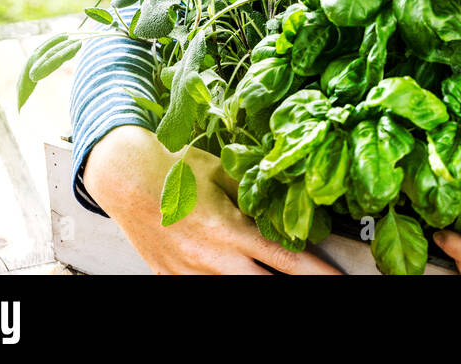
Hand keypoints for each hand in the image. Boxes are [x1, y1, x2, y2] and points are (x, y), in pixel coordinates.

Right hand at [82, 125, 340, 274]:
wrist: (122, 177)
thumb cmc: (173, 167)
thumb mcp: (223, 172)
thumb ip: (255, 191)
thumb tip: (287, 198)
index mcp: (229, 230)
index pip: (286, 260)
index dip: (316, 273)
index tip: (337, 279)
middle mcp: (212, 259)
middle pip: (264, 287)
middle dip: (293, 288)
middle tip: (320, 283)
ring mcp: (189, 274)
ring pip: (234, 292)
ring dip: (258, 283)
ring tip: (274, 276)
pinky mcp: (171, 278)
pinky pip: (204, 289)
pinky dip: (224, 282)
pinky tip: (239, 273)